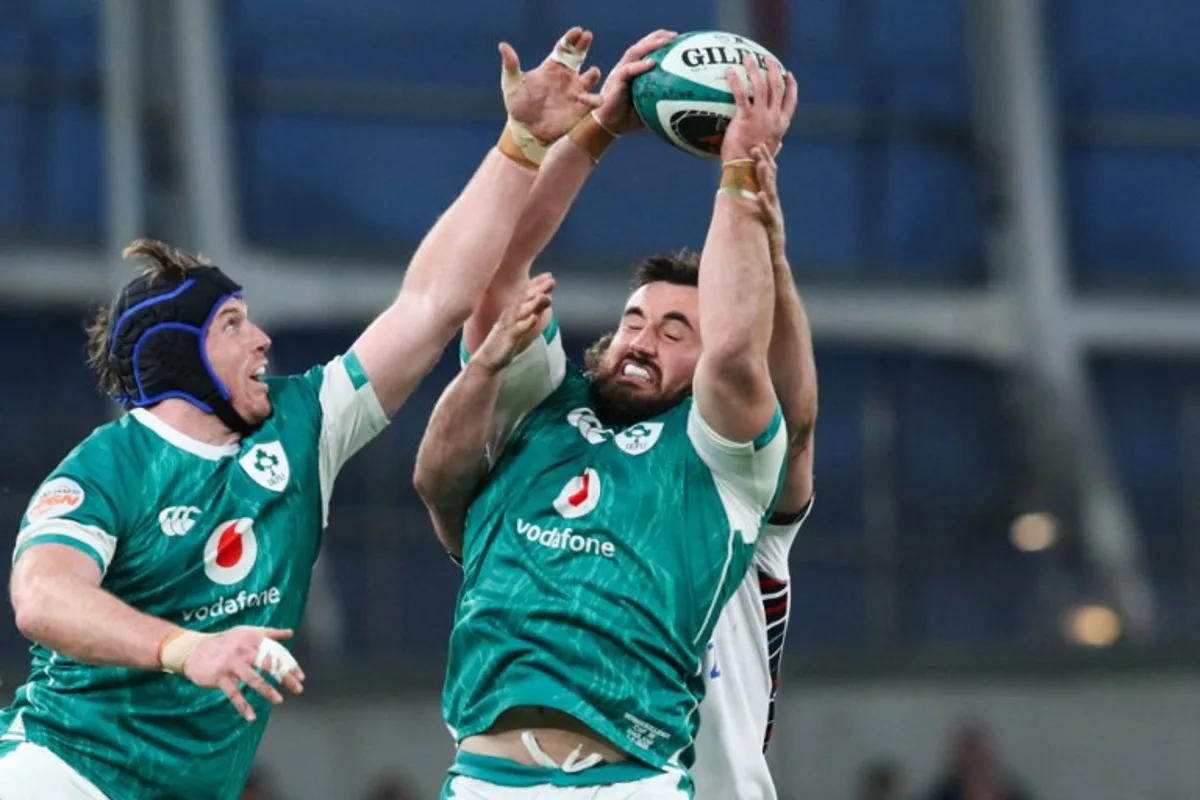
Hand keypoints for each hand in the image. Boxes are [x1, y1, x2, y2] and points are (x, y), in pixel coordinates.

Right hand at [183, 626, 304, 722]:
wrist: (194, 650)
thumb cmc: (226, 641)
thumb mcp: (248, 632)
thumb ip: (270, 633)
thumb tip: (290, 632)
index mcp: (254, 639)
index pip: (277, 652)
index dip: (290, 665)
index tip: (301, 676)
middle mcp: (244, 650)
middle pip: (269, 664)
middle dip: (285, 677)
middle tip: (298, 689)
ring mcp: (232, 664)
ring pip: (253, 679)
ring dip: (267, 691)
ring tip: (279, 700)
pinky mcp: (220, 678)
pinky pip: (234, 694)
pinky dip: (243, 707)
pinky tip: (252, 717)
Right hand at [474, 273, 555, 373]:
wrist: (487, 360)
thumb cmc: (505, 341)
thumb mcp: (522, 323)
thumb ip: (533, 310)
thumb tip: (547, 297)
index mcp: (513, 311)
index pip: (526, 294)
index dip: (537, 284)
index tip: (549, 275)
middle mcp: (510, 315)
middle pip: (525, 299)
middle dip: (538, 289)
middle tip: (551, 280)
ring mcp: (508, 326)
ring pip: (521, 312)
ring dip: (533, 303)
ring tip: (544, 296)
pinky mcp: (507, 338)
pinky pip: (517, 331)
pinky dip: (525, 324)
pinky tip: (534, 319)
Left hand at [501, 27, 602, 142]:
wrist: (525, 131)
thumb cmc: (517, 105)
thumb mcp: (511, 83)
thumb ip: (510, 64)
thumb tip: (503, 45)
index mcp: (551, 68)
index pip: (564, 48)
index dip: (571, 38)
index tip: (577, 31)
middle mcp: (565, 77)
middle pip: (579, 56)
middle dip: (584, 45)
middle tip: (587, 36)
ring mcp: (574, 92)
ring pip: (591, 77)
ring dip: (593, 74)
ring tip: (592, 72)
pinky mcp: (579, 109)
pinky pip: (593, 101)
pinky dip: (595, 99)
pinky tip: (589, 99)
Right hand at [593, 29, 677, 133]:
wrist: (609, 126)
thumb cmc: (629, 118)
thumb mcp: (649, 108)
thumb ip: (662, 100)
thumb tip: (685, 104)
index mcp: (634, 71)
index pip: (646, 50)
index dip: (660, 40)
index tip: (677, 38)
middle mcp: (627, 67)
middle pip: (641, 45)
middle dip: (658, 37)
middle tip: (675, 35)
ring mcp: (620, 72)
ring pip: (634, 52)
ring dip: (649, 45)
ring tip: (664, 42)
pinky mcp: (615, 81)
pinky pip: (628, 70)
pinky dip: (640, 66)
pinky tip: (652, 63)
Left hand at [720, 55, 797, 160]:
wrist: (745, 171)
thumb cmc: (753, 165)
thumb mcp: (769, 154)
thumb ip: (775, 145)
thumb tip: (780, 145)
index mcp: (781, 125)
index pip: (791, 101)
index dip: (791, 86)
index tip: (788, 75)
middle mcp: (774, 118)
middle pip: (777, 87)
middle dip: (773, 70)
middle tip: (767, 58)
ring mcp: (761, 116)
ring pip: (761, 86)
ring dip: (755, 69)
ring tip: (748, 57)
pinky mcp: (746, 118)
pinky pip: (741, 94)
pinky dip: (736, 81)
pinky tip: (730, 71)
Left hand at [752, 144, 786, 267]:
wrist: (773, 260)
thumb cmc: (767, 236)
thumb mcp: (763, 214)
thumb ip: (760, 199)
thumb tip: (751, 186)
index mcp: (770, 199)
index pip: (768, 176)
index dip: (764, 160)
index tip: (756, 145)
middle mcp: (774, 204)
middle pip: (770, 180)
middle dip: (763, 162)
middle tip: (756, 147)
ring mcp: (774, 214)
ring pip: (770, 193)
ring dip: (765, 178)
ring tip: (760, 165)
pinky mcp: (773, 226)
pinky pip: (768, 213)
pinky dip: (765, 204)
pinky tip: (760, 195)